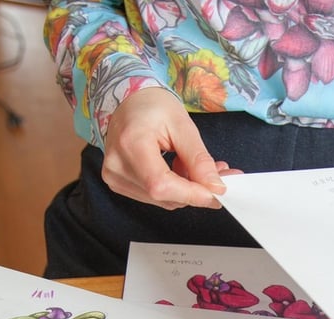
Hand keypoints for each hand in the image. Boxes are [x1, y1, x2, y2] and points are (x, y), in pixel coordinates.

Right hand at [102, 87, 238, 209]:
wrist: (128, 103)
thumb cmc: (153, 107)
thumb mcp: (182, 125)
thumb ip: (199, 159)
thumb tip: (216, 188)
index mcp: (130, 143)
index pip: (161, 185)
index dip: (191, 194)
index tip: (217, 191)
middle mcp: (116, 165)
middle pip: (164, 195)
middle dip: (197, 191)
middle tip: (218, 174)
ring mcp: (115, 177)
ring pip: (164, 200)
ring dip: (188, 190)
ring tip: (196, 167)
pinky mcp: (119, 184)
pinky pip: (157, 198)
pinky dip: (176, 190)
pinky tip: (180, 171)